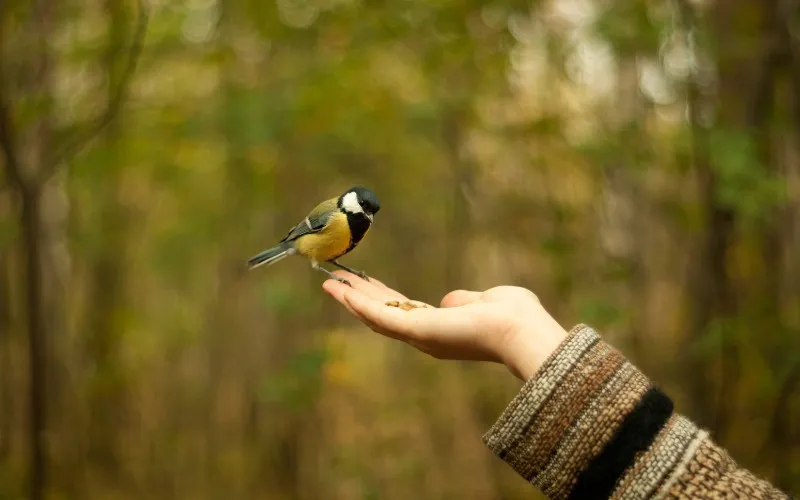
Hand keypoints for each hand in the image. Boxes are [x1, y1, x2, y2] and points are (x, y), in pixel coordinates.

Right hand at [322, 271, 568, 379]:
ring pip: (375, 316)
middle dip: (358, 297)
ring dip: (350, 299)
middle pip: (382, 314)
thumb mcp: (483, 301)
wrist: (521, 330)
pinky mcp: (416, 330)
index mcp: (440, 329)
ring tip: (329, 283)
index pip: (402, 311)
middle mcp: (424, 337)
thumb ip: (464, 301)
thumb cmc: (512, 316)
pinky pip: (380, 315)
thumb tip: (450, 301)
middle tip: (334, 281)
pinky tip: (341, 290)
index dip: (379, 298)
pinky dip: (358, 303)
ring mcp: (418, 336)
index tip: (363, 284)